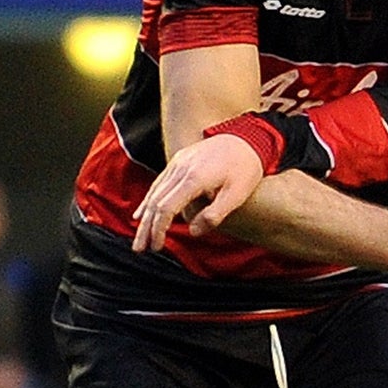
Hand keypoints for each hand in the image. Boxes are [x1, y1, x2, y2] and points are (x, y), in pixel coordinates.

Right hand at [132, 134, 264, 252]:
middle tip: (139, 249)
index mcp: (194, 178)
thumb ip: (215, 215)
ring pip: (154, 192)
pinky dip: (149, 201)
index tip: (156, 247)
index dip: (159, 229)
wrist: (248, 138)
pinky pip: (159, 183)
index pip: (167, 207)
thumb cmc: (246, 169)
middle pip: (155, 202)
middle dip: (146, 228)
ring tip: (139, 238)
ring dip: (145, 217)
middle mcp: (180, 168)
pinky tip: (141, 214)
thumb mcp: (238, 195)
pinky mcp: (179, 161)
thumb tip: (193, 232)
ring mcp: (177, 163)